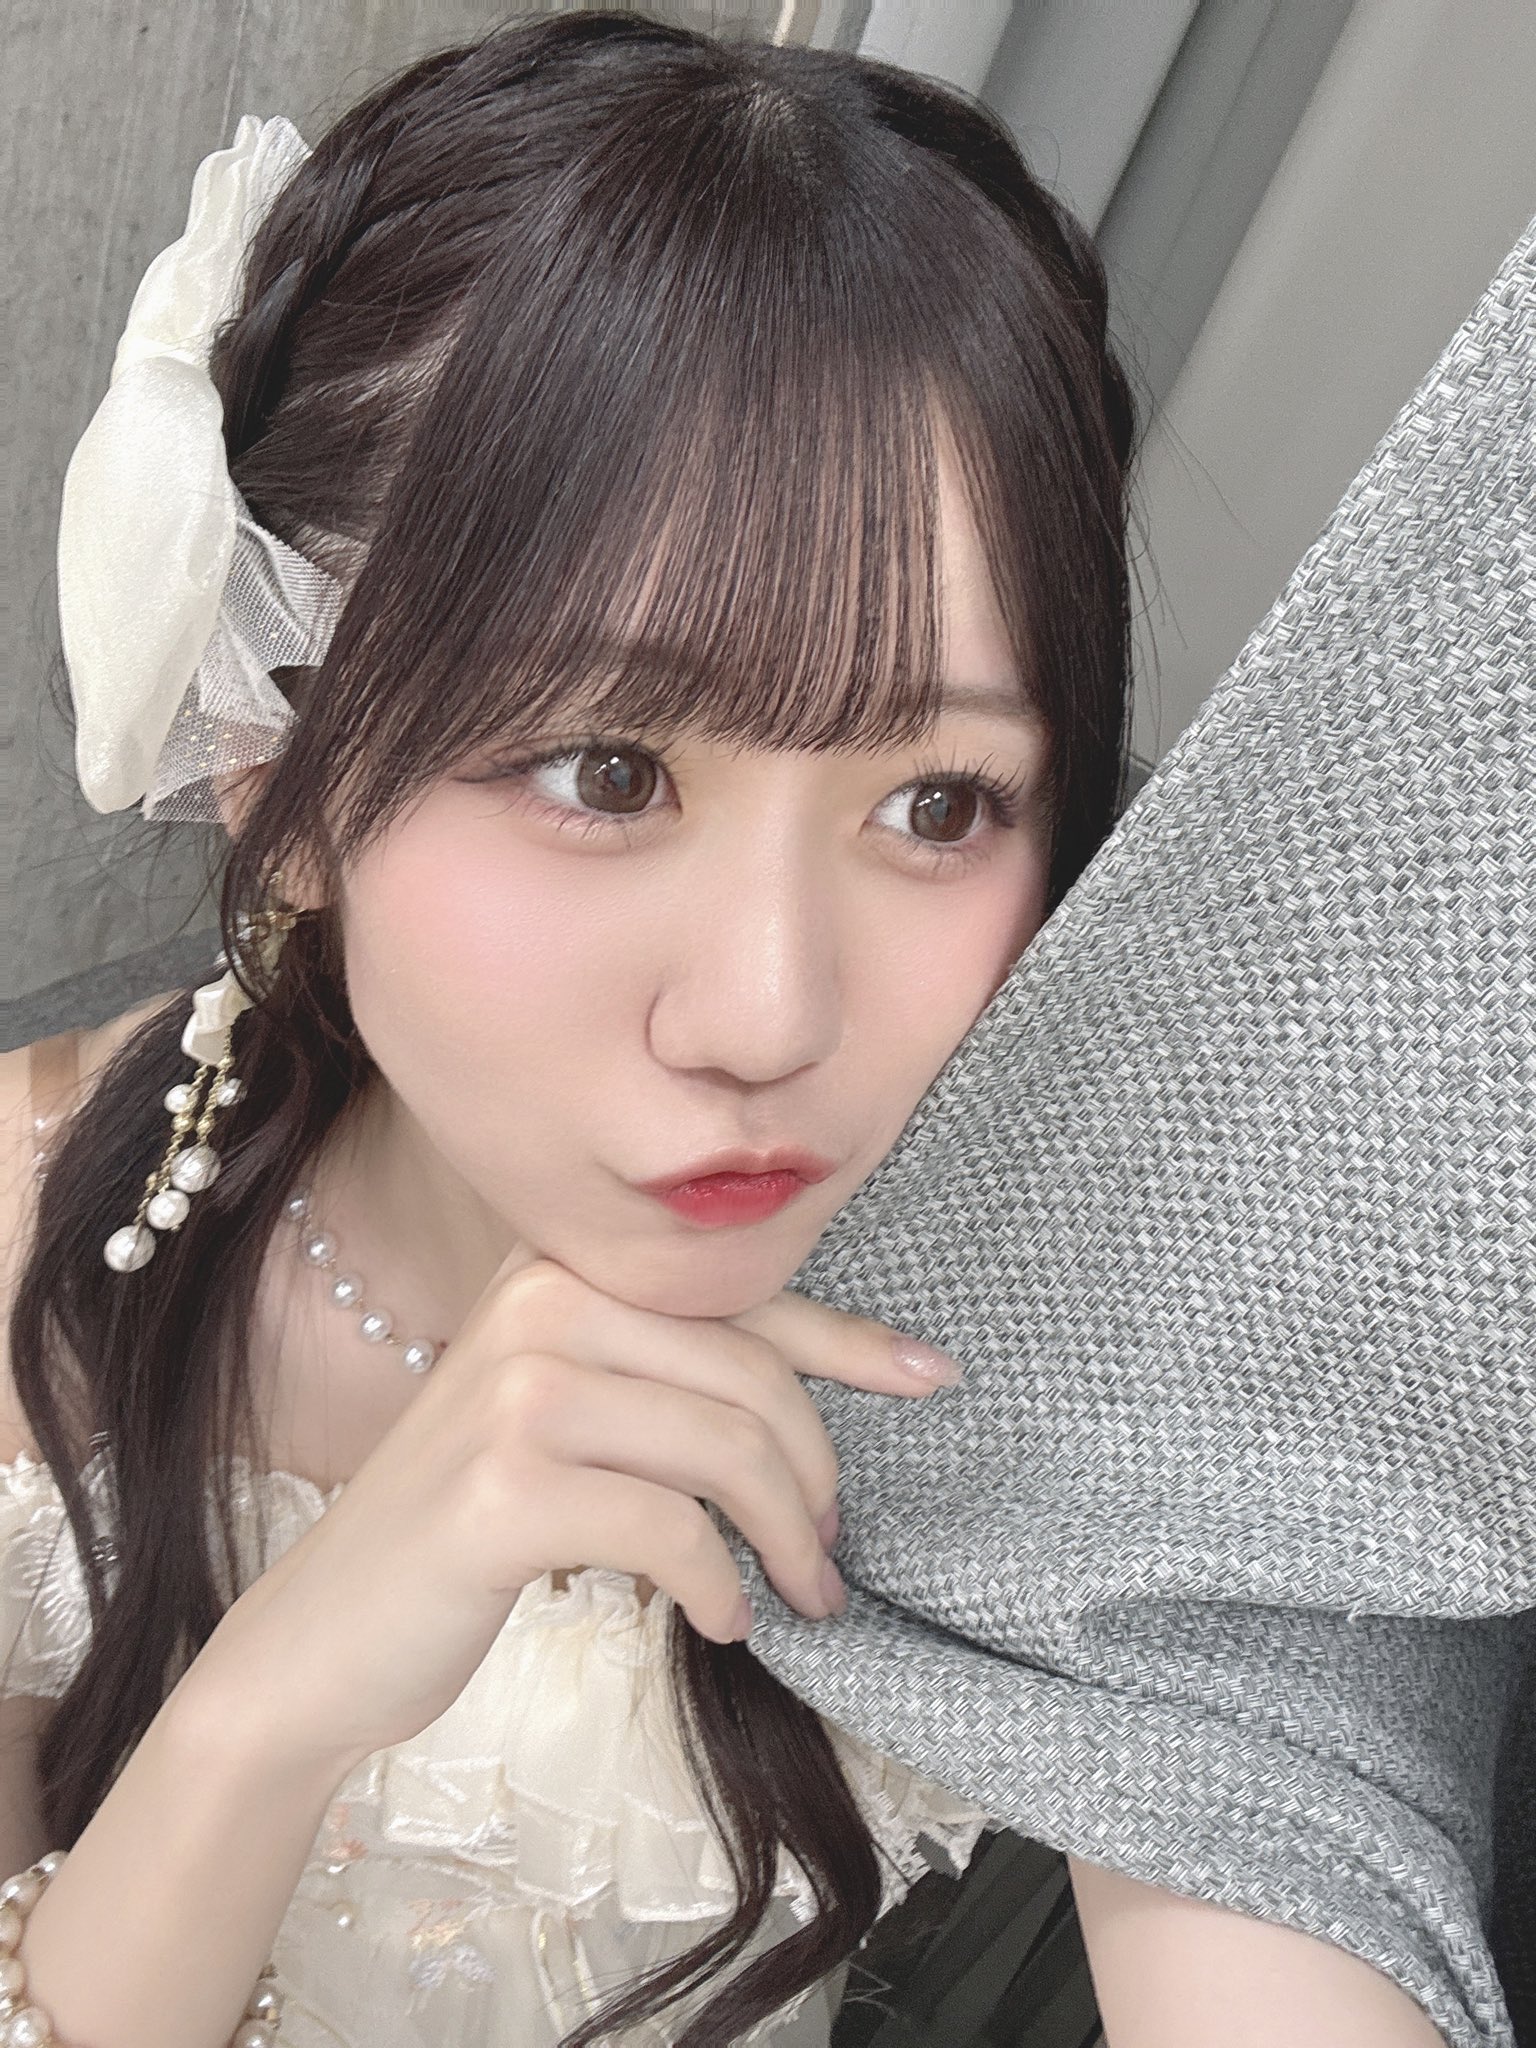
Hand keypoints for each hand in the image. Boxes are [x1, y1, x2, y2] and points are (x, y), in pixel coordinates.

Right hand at [193, 1252, 957, 1774]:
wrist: (323, 1635)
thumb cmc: (465, 1528)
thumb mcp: (564, 1421)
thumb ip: (667, 1382)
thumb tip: (832, 1401)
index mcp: (557, 1267)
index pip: (739, 1295)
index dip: (850, 1341)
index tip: (937, 1378)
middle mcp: (537, 1301)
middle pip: (748, 1378)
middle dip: (815, 1477)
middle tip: (830, 1556)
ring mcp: (518, 1387)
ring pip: (724, 1450)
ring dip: (786, 1541)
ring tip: (801, 1599)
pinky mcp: (507, 1485)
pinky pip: (674, 1528)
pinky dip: (721, 1584)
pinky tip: (724, 1621)